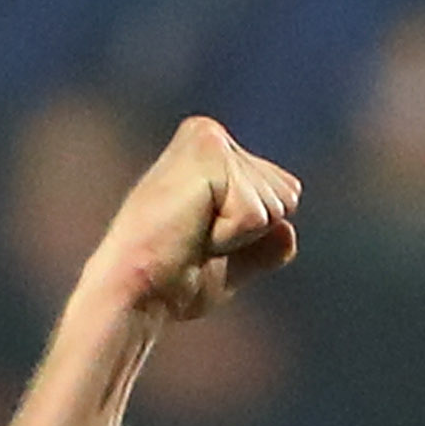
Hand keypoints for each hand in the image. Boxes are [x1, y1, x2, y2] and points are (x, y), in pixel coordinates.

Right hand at [78, 117, 301, 321]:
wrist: (136, 290)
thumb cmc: (173, 279)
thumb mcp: (232, 262)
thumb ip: (265, 245)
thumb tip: (288, 230)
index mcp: (215, 153)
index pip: (286, 195)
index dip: (256, 236)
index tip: (208, 240)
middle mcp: (211, 135)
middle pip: (288, 196)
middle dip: (253, 233)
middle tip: (199, 238)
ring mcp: (209, 138)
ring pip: (276, 204)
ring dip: (241, 235)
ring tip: (193, 234)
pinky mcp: (208, 153)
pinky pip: (257, 214)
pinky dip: (232, 236)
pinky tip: (192, 231)